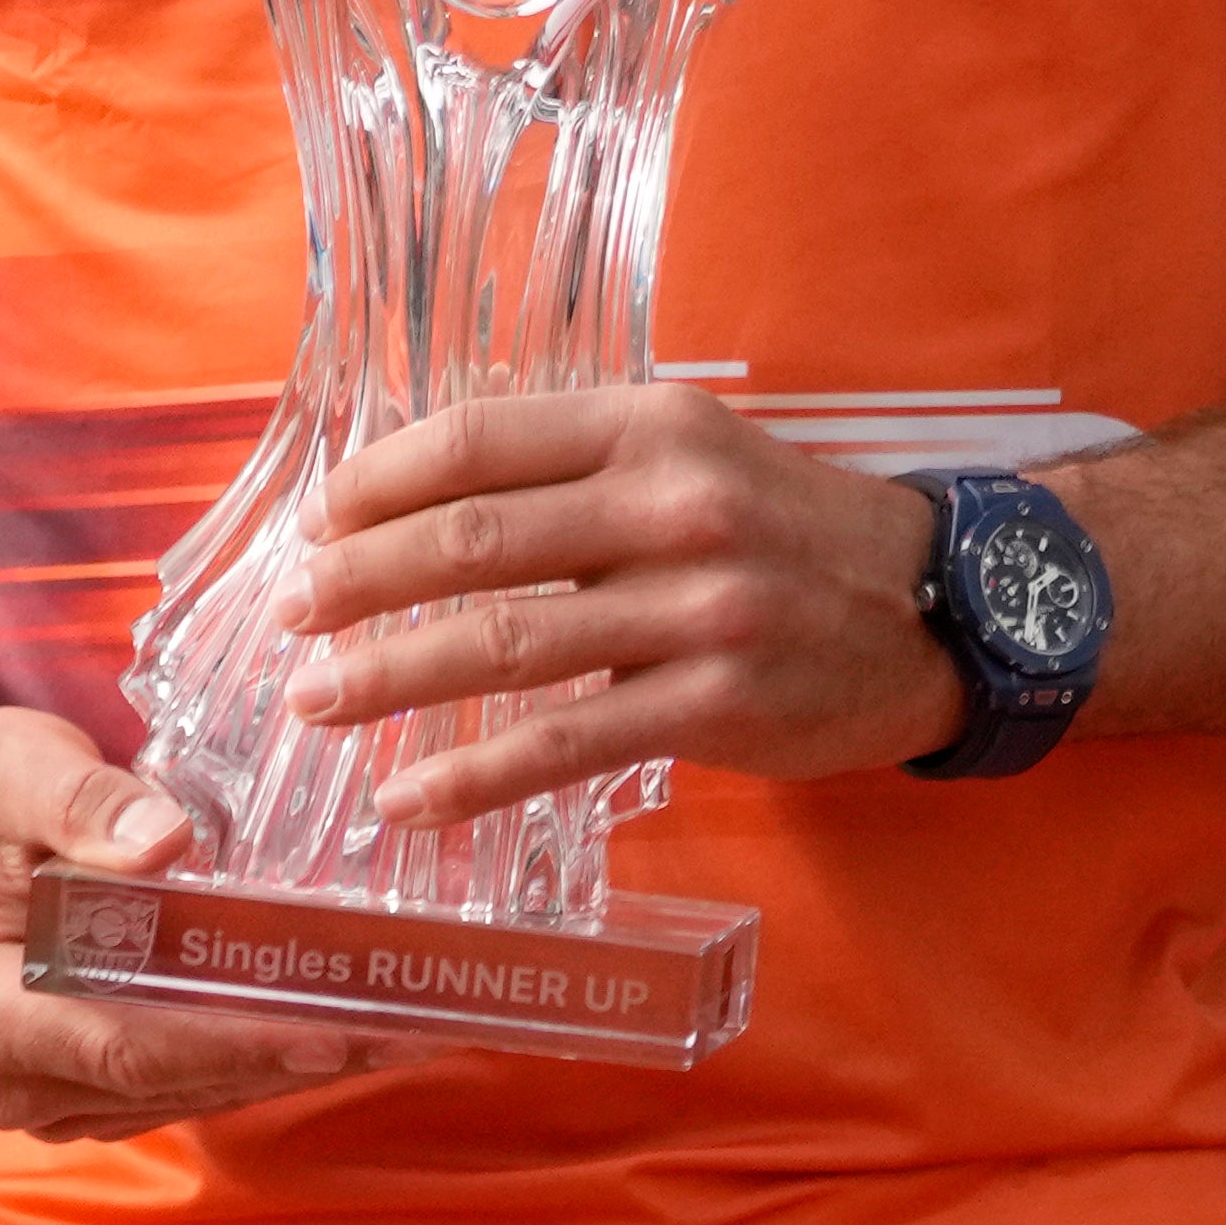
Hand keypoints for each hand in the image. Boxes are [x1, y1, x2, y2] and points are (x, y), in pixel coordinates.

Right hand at [0, 704, 405, 1139]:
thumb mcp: (15, 770)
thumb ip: (84, 804)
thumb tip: (165, 841)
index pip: (123, 1044)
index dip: (229, 1043)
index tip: (326, 1031)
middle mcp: (10, 1077)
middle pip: (168, 1079)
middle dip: (286, 1058)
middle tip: (405, 1032)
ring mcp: (50, 1091)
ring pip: (185, 1092)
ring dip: (286, 1066)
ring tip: (400, 1032)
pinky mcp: (87, 1083)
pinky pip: (181, 1082)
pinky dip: (257, 1057)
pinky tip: (342, 1028)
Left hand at [276, 385, 959, 823]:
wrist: (939, 606)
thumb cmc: (789, 531)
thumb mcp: (695, 454)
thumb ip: (575, 469)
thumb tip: (414, 500)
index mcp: (655, 426)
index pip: (481, 440)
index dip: (378, 483)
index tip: (314, 524)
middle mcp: (676, 504)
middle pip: (474, 539)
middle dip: (356, 583)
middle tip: (286, 618)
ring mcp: (699, 607)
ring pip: (504, 644)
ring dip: (387, 677)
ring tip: (315, 702)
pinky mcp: (716, 703)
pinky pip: (562, 744)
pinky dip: (468, 776)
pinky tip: (405, 798)